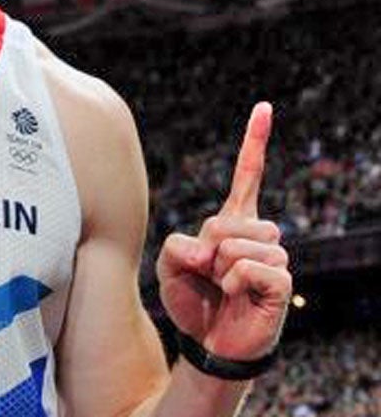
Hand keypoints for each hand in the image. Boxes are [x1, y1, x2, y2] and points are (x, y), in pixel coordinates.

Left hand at [156, 102, 291, 361]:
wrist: (209, 342)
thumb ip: (176, 245)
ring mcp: (273, 258)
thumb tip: (208, 248)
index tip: (264, 107)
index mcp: (233, 221)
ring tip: (223, 287)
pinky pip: (253, 268)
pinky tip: (236, 295)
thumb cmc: (192, 299)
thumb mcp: (168, 264)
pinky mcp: (282, 282)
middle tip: (209, 274)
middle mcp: (258, 235)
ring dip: (220, 268)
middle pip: (226, 220)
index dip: (255, 142)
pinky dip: (235, 282)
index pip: (247, 175)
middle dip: (208, 247)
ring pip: (238, 245)